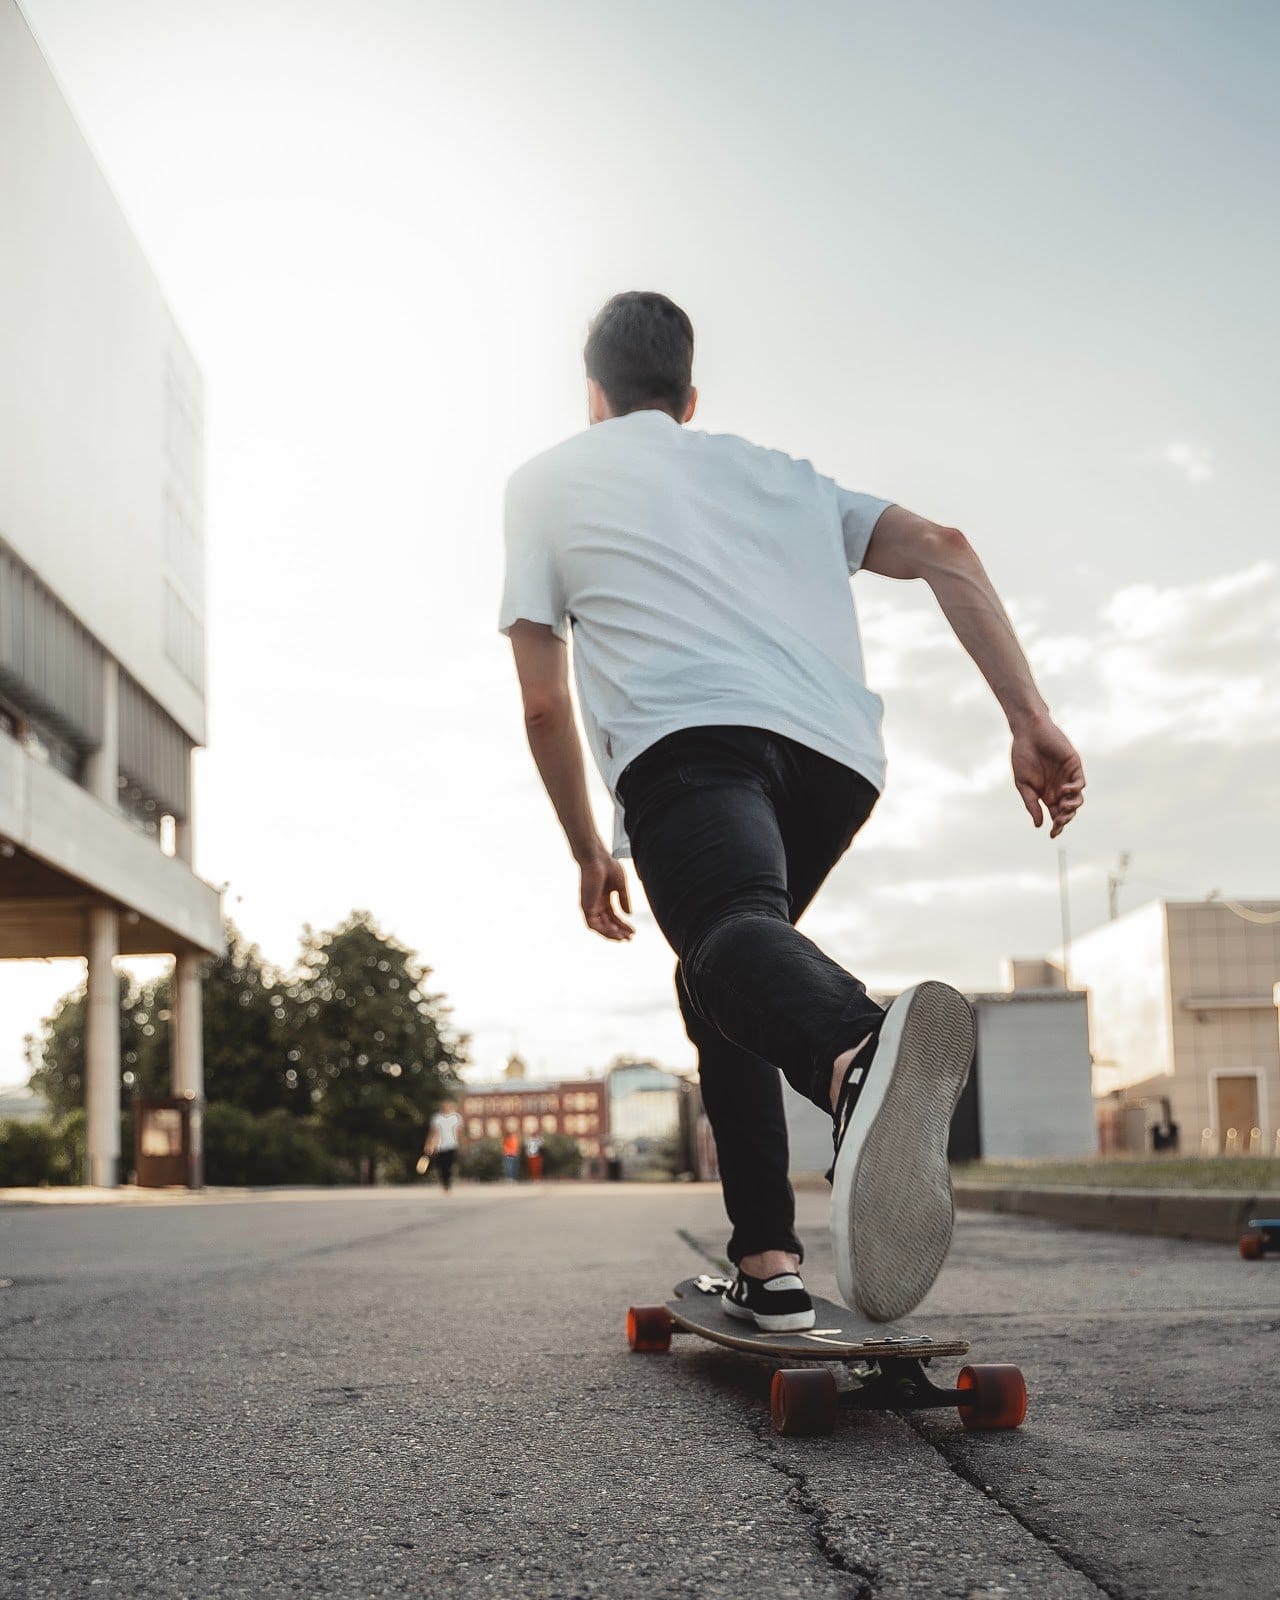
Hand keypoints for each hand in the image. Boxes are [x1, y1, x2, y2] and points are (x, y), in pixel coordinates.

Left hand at [579, 847, 633, 940]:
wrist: (597, 859)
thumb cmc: (608, 867)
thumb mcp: (620, 886)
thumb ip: (624, 900)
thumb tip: (629, 914)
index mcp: (603, 898)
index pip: (613, 916)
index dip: (623, 924)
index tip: (633, 931)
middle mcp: (596, 903)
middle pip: (608, 923)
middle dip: (619, 931)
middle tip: (630, 938)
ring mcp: (590, 906)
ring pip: (600, 926)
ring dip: (612, 933)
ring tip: (623, 938)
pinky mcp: (586, 907)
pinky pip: (594, 924)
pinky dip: (604, 930)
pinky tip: (615, 932)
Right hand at [1010, 718, 1084, 838]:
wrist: (1028, 732)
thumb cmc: (1022, 756)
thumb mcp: (1023, 784)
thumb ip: (1031, 803)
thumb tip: (1039, 825)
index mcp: (1047, 794)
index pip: (1056, 815)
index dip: (1057, 826)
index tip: (1052, 835)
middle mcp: (1059, 788)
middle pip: (1068, 810)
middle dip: (1064, 819)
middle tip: (1058, 822)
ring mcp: (1068, 777)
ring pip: (1077, 799)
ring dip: (1072, 807)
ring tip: (1063, 808)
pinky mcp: (1074, 766)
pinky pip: (1080, 783)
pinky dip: (1075, 790)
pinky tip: (1064, 790)